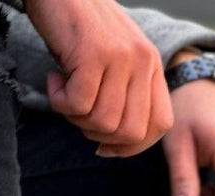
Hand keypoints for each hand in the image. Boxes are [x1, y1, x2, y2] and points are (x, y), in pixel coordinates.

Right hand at [26, 0, 172, 155]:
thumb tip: (115, 147)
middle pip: (131, 132)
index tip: (106, 146)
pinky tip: (54, 79)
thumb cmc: (78, 30)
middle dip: (100, 136)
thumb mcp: (113, 62)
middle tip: (78, 113)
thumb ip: (124, 96)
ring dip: (75, 117)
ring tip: (64, 91)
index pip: (160, 125)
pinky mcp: (93, 52)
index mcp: (152, 66)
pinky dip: (60, 102)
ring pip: (104, 122)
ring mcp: (120, 56)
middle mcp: (142, 61)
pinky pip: (78, 104)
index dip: (133, 146)